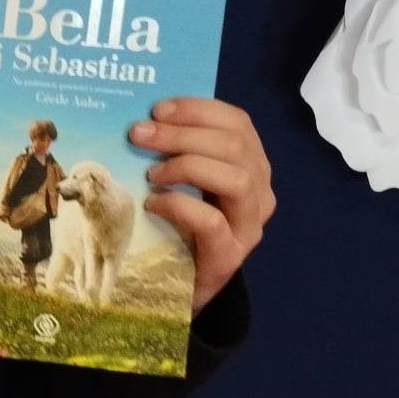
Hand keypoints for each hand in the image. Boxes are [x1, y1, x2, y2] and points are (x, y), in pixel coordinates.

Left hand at [129, 97, 275, 312]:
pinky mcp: (229, 258)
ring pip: (236, 179)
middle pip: (235, 146)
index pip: (238, 123)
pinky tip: (152, 203)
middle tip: (139, 134)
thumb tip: (144, 117)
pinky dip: (179, 205)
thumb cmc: (178, 226)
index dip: (198, 109)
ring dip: (187, 165)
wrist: (179, 288)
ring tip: (151, 173)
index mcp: (251, 166)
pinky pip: (212, 222)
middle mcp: (259, 194)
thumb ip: (178, 150)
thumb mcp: (184, 181)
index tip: (157, 109)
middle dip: (182, 133)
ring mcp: (248, 228)